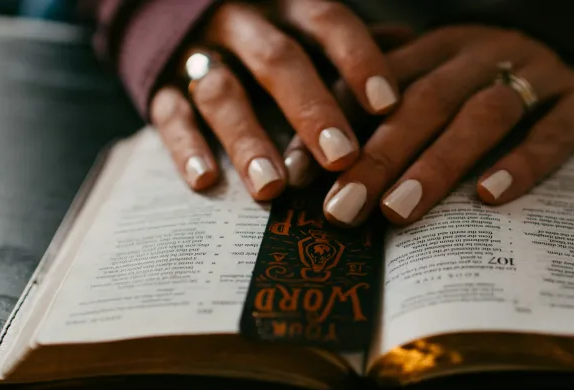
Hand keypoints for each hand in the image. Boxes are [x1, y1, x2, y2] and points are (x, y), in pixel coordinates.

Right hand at [148, 0, 399, 199]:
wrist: (174, 12)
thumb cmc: (268, 31)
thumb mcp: (307, 27)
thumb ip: (350, 47)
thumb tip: (413, 57)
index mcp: (287, 6)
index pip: (328, 21)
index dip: (358, 60)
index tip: (387, 106)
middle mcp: (243, 24)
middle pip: (278, 60)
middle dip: (310, 109)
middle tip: (340, 157)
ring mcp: (197, 52)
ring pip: (221, 91)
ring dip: (247, 139)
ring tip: (273, 188)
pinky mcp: (159, 85)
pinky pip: (168, 114)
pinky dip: (185, 148)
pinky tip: (206, 182)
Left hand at [320, 26, 573, 225]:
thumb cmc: (489, 70)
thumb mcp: (437, 66)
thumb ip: (383, 96)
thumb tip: (314, 136)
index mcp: (439, 45)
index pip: (379, 84)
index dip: (336, 126)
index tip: (301, 173)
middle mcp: (481, 55)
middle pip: (425, 102)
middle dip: (379, 156)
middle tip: (343, 209)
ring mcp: (533, 75)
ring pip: (482, 115)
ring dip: (438, 164)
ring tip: (398, 211)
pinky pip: (554, 131)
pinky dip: (523, 163)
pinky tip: (490, 196)